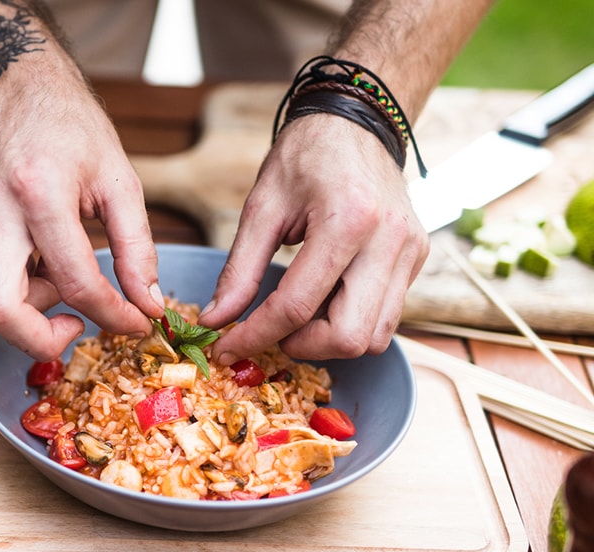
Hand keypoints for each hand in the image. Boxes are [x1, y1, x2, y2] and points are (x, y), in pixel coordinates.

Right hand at [0, 76, 165, 361]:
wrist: (16, 87)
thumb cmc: (72, 127)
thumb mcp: (120, 180)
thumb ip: (137, 248)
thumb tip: (148, 305)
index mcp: (40, 192)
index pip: (74, 281)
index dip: (111, 315)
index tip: (133, 323)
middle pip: (0, 311)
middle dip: (41, 340)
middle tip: (75, 329)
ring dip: (35, 302)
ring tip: (62, 267)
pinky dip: (18, 282)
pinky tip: (38, 254)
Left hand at [198, 114, 428, 361]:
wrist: (356, 123)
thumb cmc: (304, 157)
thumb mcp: (261, 207)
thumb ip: (240, 269)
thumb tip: (216, 320)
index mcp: (347, 222)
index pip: (297, 305)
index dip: (256, 335)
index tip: (226, 348)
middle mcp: (389, 242)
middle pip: (348, 336)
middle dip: (301, 346)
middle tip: (269, 332)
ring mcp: (410, 252)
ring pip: (375, 337)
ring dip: (328, 341)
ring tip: (295, 316)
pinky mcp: (417, 258)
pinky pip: (386, 317)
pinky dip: (350, 324)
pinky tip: (321, 301)